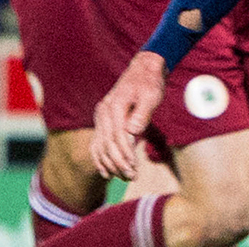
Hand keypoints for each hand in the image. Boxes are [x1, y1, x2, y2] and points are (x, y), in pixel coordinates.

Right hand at [91, 51, 166, 179]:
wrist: (143, 70)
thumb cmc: (150, 83)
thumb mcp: (151, 95)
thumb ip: (142, 113)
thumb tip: (133, 133)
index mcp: (114, 105)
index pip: (116, 135)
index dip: (124, 153)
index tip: (133, 167)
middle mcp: (103, 112)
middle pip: (107, 143)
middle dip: (118, 162)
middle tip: (132, 177)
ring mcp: (100, 117)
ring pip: (100, 146)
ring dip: (110, 164)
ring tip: (124, 178)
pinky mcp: (103, 121)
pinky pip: (97, 143)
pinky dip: (100, 159)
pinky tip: (107, 173)